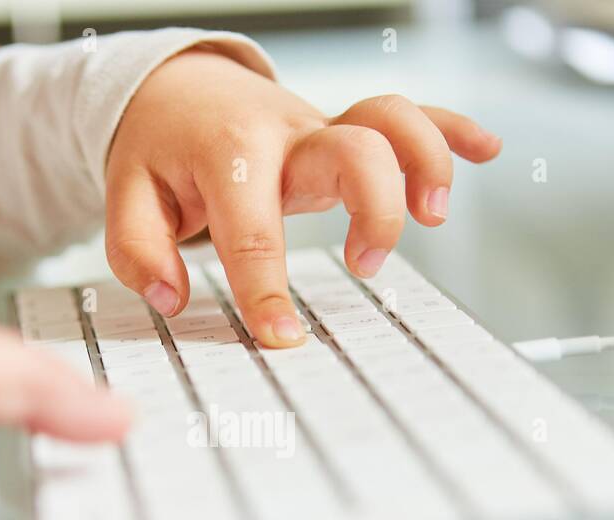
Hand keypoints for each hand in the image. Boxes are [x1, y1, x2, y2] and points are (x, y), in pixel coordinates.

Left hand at [105, 49, 501, 348]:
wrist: (178, 87)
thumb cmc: (160, 146)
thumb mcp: (126, 193)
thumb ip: (138, 250)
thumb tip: (171, 298)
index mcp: (229, 154)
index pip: (253, 230)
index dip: (267, 291)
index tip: (282, 339)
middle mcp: (286, 134)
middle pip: (353, 150)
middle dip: (376, 210)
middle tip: (366, 266)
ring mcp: (322, 128)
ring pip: (390, 120)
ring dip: (425, 163)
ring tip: (435, 217)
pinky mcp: (345, 129)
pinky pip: (409, 114)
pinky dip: (451, 128)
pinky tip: (486, 151)